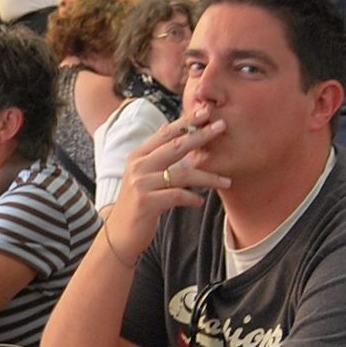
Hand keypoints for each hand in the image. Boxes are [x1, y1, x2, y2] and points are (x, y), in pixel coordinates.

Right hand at [106, 113, 230, 253]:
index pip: (165, 133)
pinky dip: (193, 198)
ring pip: (182, 174)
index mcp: (138, 156)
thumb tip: (171, 127)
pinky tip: (200, 202)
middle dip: (201, 135)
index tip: (207, 112)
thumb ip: (156, 154)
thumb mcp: (143, 174)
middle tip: (222, 126)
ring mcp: (141, 184)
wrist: (119, 234)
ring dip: (208, 178)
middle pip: (175, 146)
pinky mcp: (146, 202)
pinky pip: (178, 196)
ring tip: (226, 182)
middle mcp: (138, 166)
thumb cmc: (138, 203)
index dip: (186, 121)